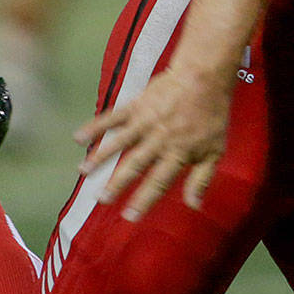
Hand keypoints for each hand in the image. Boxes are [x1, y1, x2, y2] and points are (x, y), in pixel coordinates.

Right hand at [73, 64, 231, 220]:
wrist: (204, 77)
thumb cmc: (211, 116)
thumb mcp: (215, 150)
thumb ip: (202, 179)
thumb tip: (194, 206)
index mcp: (178, 152)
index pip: (159, 181)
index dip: (144, 199)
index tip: (130, 216)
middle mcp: (159, 138)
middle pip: (135, 164)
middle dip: (117, 182)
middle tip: (101, 199)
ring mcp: (145, 121)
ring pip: (119, 142)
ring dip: (100, 157)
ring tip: (83, 172)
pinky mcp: (136, 105)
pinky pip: (113, 117)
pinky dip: (95, 127)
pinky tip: (78, 138)